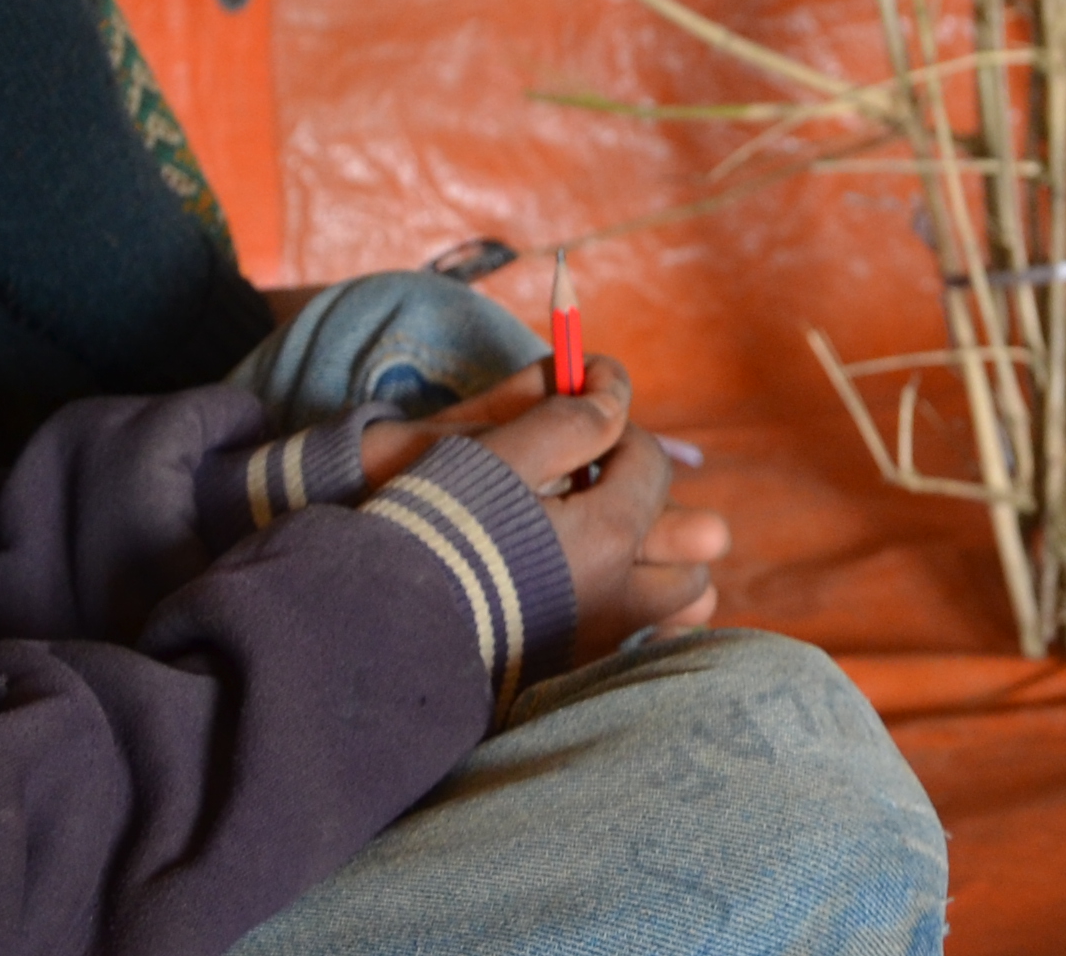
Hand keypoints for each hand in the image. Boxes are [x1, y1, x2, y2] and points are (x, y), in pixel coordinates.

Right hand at [371, 355, 725, 666]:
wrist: (371, 627)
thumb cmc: (429, 530)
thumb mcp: (492, 455)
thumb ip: (567, 419)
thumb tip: (615, 391)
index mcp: (605, 537)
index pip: (650, 464)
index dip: (619, 430)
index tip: (586, 425)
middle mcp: (616, 600)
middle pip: (694, 548)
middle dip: (663, 507)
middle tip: (608, 489)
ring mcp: (596, 646)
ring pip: (682, 605)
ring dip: (667, 568)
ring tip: (620, 545)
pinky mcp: (568, 675)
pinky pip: (644, 645)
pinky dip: (645, 619)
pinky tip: (609, 596)